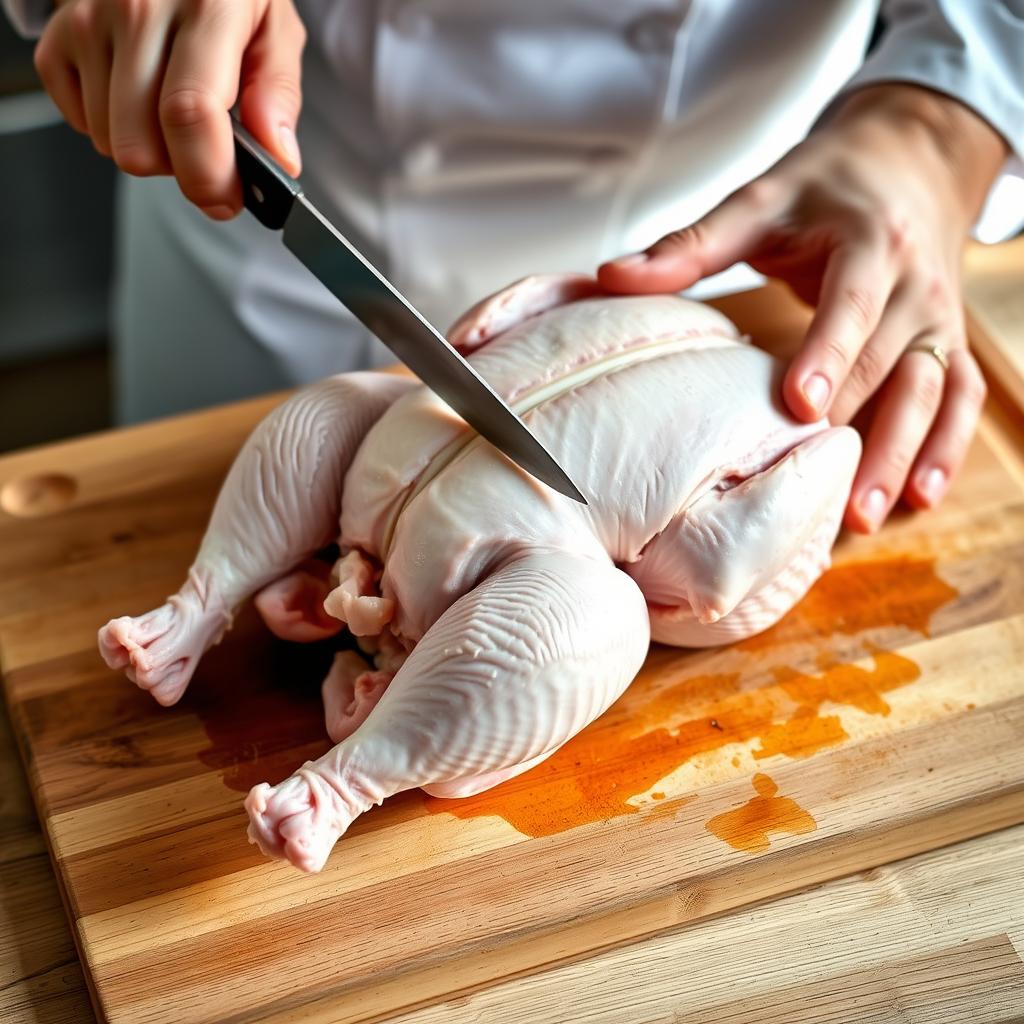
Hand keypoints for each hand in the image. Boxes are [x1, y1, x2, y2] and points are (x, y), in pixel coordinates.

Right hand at [34, 0, 306, 218]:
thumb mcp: (277, 32)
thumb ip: (279, 96)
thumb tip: (279, 159)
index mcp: (206, 6)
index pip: (190, 112)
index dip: (208, 176)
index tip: (226, 200)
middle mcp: (137, 8)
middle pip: (140, 147)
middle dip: (180, 170)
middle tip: (206, 148)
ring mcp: (89, 21)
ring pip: (112, 144)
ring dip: (149, 147)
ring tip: (172, 109)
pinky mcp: (58, 38)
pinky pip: (82, 124)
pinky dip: (114, 126)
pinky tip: (139, 95)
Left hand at [599, 85, 1006, 531]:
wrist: (912, 156)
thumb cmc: (826, 184)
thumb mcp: (761, 199)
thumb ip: (691, 244)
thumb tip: (611, 275)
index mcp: (869, 243)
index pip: (851, 303)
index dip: (828, 352)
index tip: (799, 404)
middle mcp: (915, 284)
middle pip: (889, 364)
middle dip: (858, 430)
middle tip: (816, 490)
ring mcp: (938, 317)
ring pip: (931, 391)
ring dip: (902, 455)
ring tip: (861, 514)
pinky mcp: (948, 341)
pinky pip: (960, 398)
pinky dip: (947, 448)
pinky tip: (919, 500)